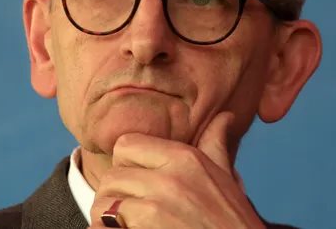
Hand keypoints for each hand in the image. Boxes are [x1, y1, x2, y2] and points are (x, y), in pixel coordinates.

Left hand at [88, 111, 264, 228]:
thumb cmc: (232, 224)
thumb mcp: (225, 178)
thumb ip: (216, 144)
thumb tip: (225, 117)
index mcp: (186, 158)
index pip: (126, 145)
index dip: (126, 166)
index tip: (138, 185)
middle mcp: (170, 178)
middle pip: (111, 176)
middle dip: (115, 196)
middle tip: (130, 213)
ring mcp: (157, 206)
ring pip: (104, 204)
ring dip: (109, 219)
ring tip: (129, 226)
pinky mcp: (146, 228)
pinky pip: (103, 227)